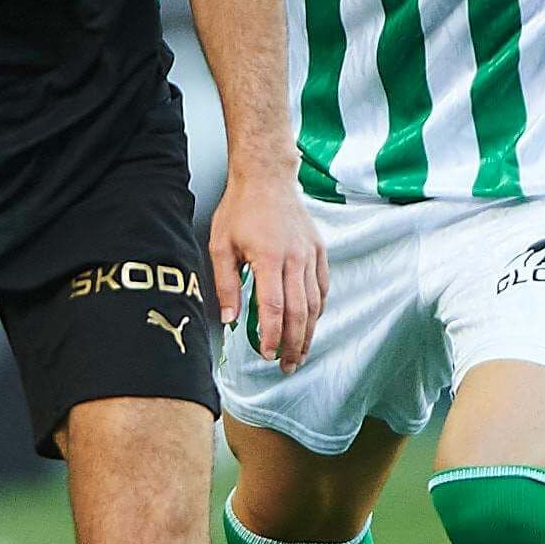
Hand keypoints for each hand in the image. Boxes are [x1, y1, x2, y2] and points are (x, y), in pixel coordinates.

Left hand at [209, 168, 325, 369]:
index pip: (273, 308)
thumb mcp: (221, 245)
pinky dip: (319, 309)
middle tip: (287, 366)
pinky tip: (312, 322)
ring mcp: (310, 254)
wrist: (267, 178)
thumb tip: (229, 319)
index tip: (265, 354)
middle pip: (300, 312)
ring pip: (315, 303)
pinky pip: (323, 286)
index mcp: (269, 258)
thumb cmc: (241, 209)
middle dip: (294, 344)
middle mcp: (295, 258)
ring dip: (309, 332)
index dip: (271, 336)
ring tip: (300, 352)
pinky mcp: (319, 250)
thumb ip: (226, 285)